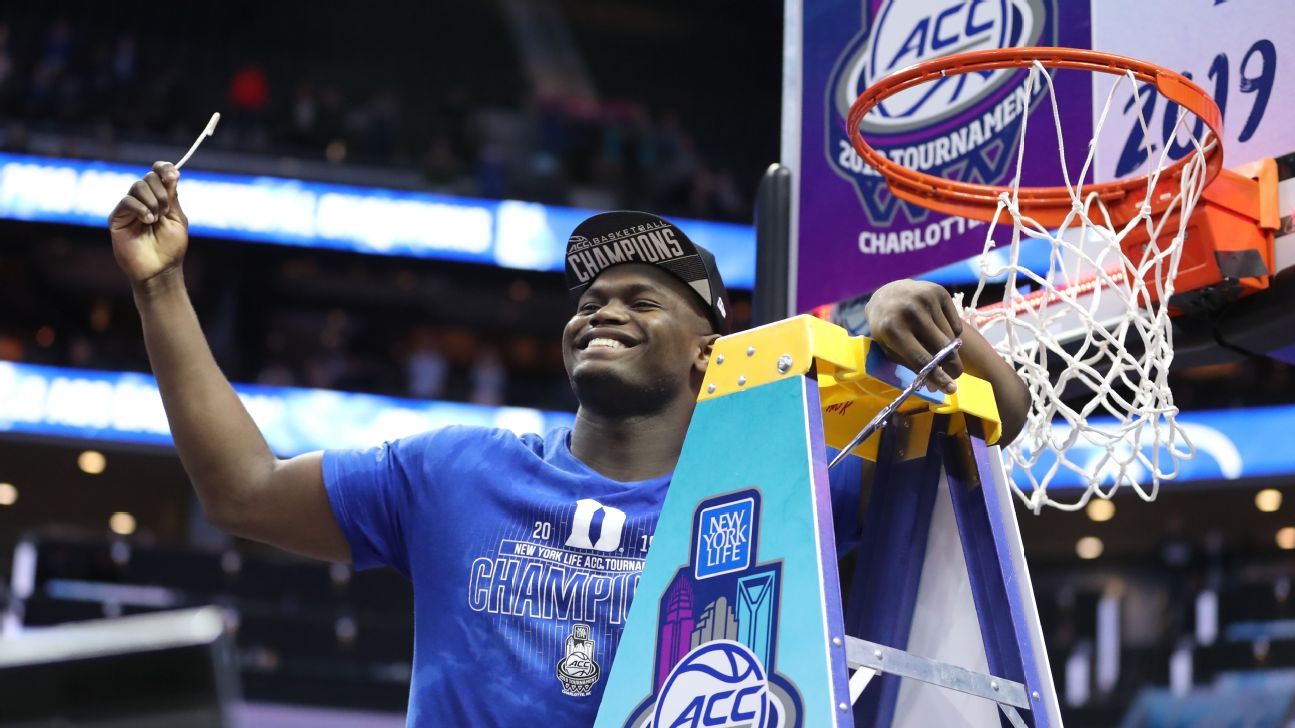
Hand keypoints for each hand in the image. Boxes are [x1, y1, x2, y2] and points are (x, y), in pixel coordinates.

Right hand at [108, 161, 188, 288]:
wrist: (160, 269)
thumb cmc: (171, 247)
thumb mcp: (176, 218)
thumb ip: (172, 196)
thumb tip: (172, 172)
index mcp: (160, 198)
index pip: (158, 173)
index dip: (163, 168)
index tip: (173, 174)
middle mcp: (143, 200)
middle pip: (148, 178)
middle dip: (161, 192)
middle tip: (165, 211)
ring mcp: (130, 208)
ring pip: (137, 187)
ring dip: (152, 201)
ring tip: (156, 219)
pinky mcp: (117, 218)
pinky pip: (127, 201)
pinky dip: (140, 208)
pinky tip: (148, 221)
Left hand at [864, 280, 963, 393]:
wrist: (887, 294)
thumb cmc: (887, 328)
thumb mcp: (891, 348)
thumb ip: (912, 365)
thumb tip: (936, 387)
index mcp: (893, 329)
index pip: (921, 359)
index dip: (938, 376)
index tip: (951, 389)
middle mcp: (910, 312)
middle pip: (942, 348)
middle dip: (952, 367)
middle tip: (955, 376)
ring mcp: (926, 299)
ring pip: (951, 337)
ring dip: (950, 349)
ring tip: (939, 348)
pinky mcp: (939, 292)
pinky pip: (955, 324)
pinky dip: (952, 333)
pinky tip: (938, 330)